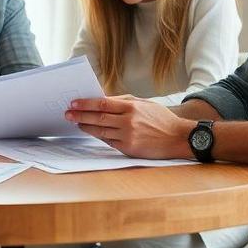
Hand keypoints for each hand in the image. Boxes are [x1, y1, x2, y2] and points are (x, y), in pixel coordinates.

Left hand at [66, 96, 194, 158]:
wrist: (178, 138)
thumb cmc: (161, 119)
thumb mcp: (144, 104)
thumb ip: (124, 101)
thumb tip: (102, 99)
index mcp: (132, 107)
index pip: (102, 104)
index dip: (86, 104)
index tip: (73, 103)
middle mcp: (128, 121)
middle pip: (98, 118)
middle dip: (80, 116)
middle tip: (68, 114)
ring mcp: (128, 136)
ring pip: (101, 131)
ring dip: (86, 127)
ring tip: (77, 123)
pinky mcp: (129, 148)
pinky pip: (109, 142)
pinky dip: (99, 136)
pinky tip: (92, 132)